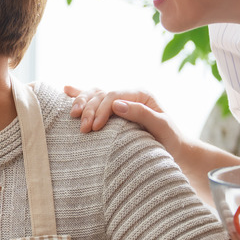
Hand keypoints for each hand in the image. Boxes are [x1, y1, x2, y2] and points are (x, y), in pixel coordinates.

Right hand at [65, 85, 185, 157]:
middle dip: (89, 109)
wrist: (173, 150)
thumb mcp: (161, 126)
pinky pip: (93, 98)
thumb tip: (116, 105)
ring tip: (73, 116)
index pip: (114, 95)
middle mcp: (128, 95)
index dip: (101, 109)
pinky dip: (79, 93)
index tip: (94, 127)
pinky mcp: (112, 111)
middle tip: (84, 130)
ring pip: (94, 94)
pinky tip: (66, 90)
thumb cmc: (170, 139)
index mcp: (140, 94)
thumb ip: (141, 114)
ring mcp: (119, 102)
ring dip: (81, 103)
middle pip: (101, 94)